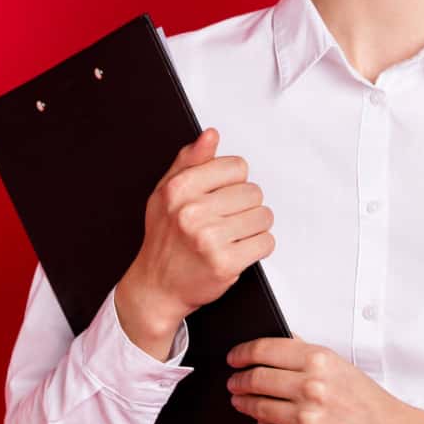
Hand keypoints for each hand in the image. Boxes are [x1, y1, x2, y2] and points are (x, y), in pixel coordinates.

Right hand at [116, 128, 275, 355]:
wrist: (156, 287)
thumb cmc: (163, 240)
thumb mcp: (166, 194)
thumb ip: (189, 161)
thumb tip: (210, 135)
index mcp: (179, 189)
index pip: (236, 167)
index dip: (233, 182)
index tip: (221, 196)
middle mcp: (192, 212)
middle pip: (253, 192)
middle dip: (244, 206)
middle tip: (225, 221)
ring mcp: (209, 239)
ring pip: (263, 216)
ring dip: (254, 227)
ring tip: (232, 235)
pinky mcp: (226, 263)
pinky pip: (266, 242)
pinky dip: (258, 247)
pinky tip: (238, 250)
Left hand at [226, 336, 423, 423]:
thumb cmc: (366, 401)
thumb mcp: (340, 366)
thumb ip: (306, 353)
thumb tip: (276, 343)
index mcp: (319, 361)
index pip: (264, 350)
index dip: (241, 353)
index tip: (233, 358)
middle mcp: (311, 387)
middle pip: (255, 379)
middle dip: (239, 381)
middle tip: (234, 383)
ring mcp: (306, 419)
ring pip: (258, 408)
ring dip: (244, 404)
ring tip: (242, 401)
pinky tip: (265, 422)